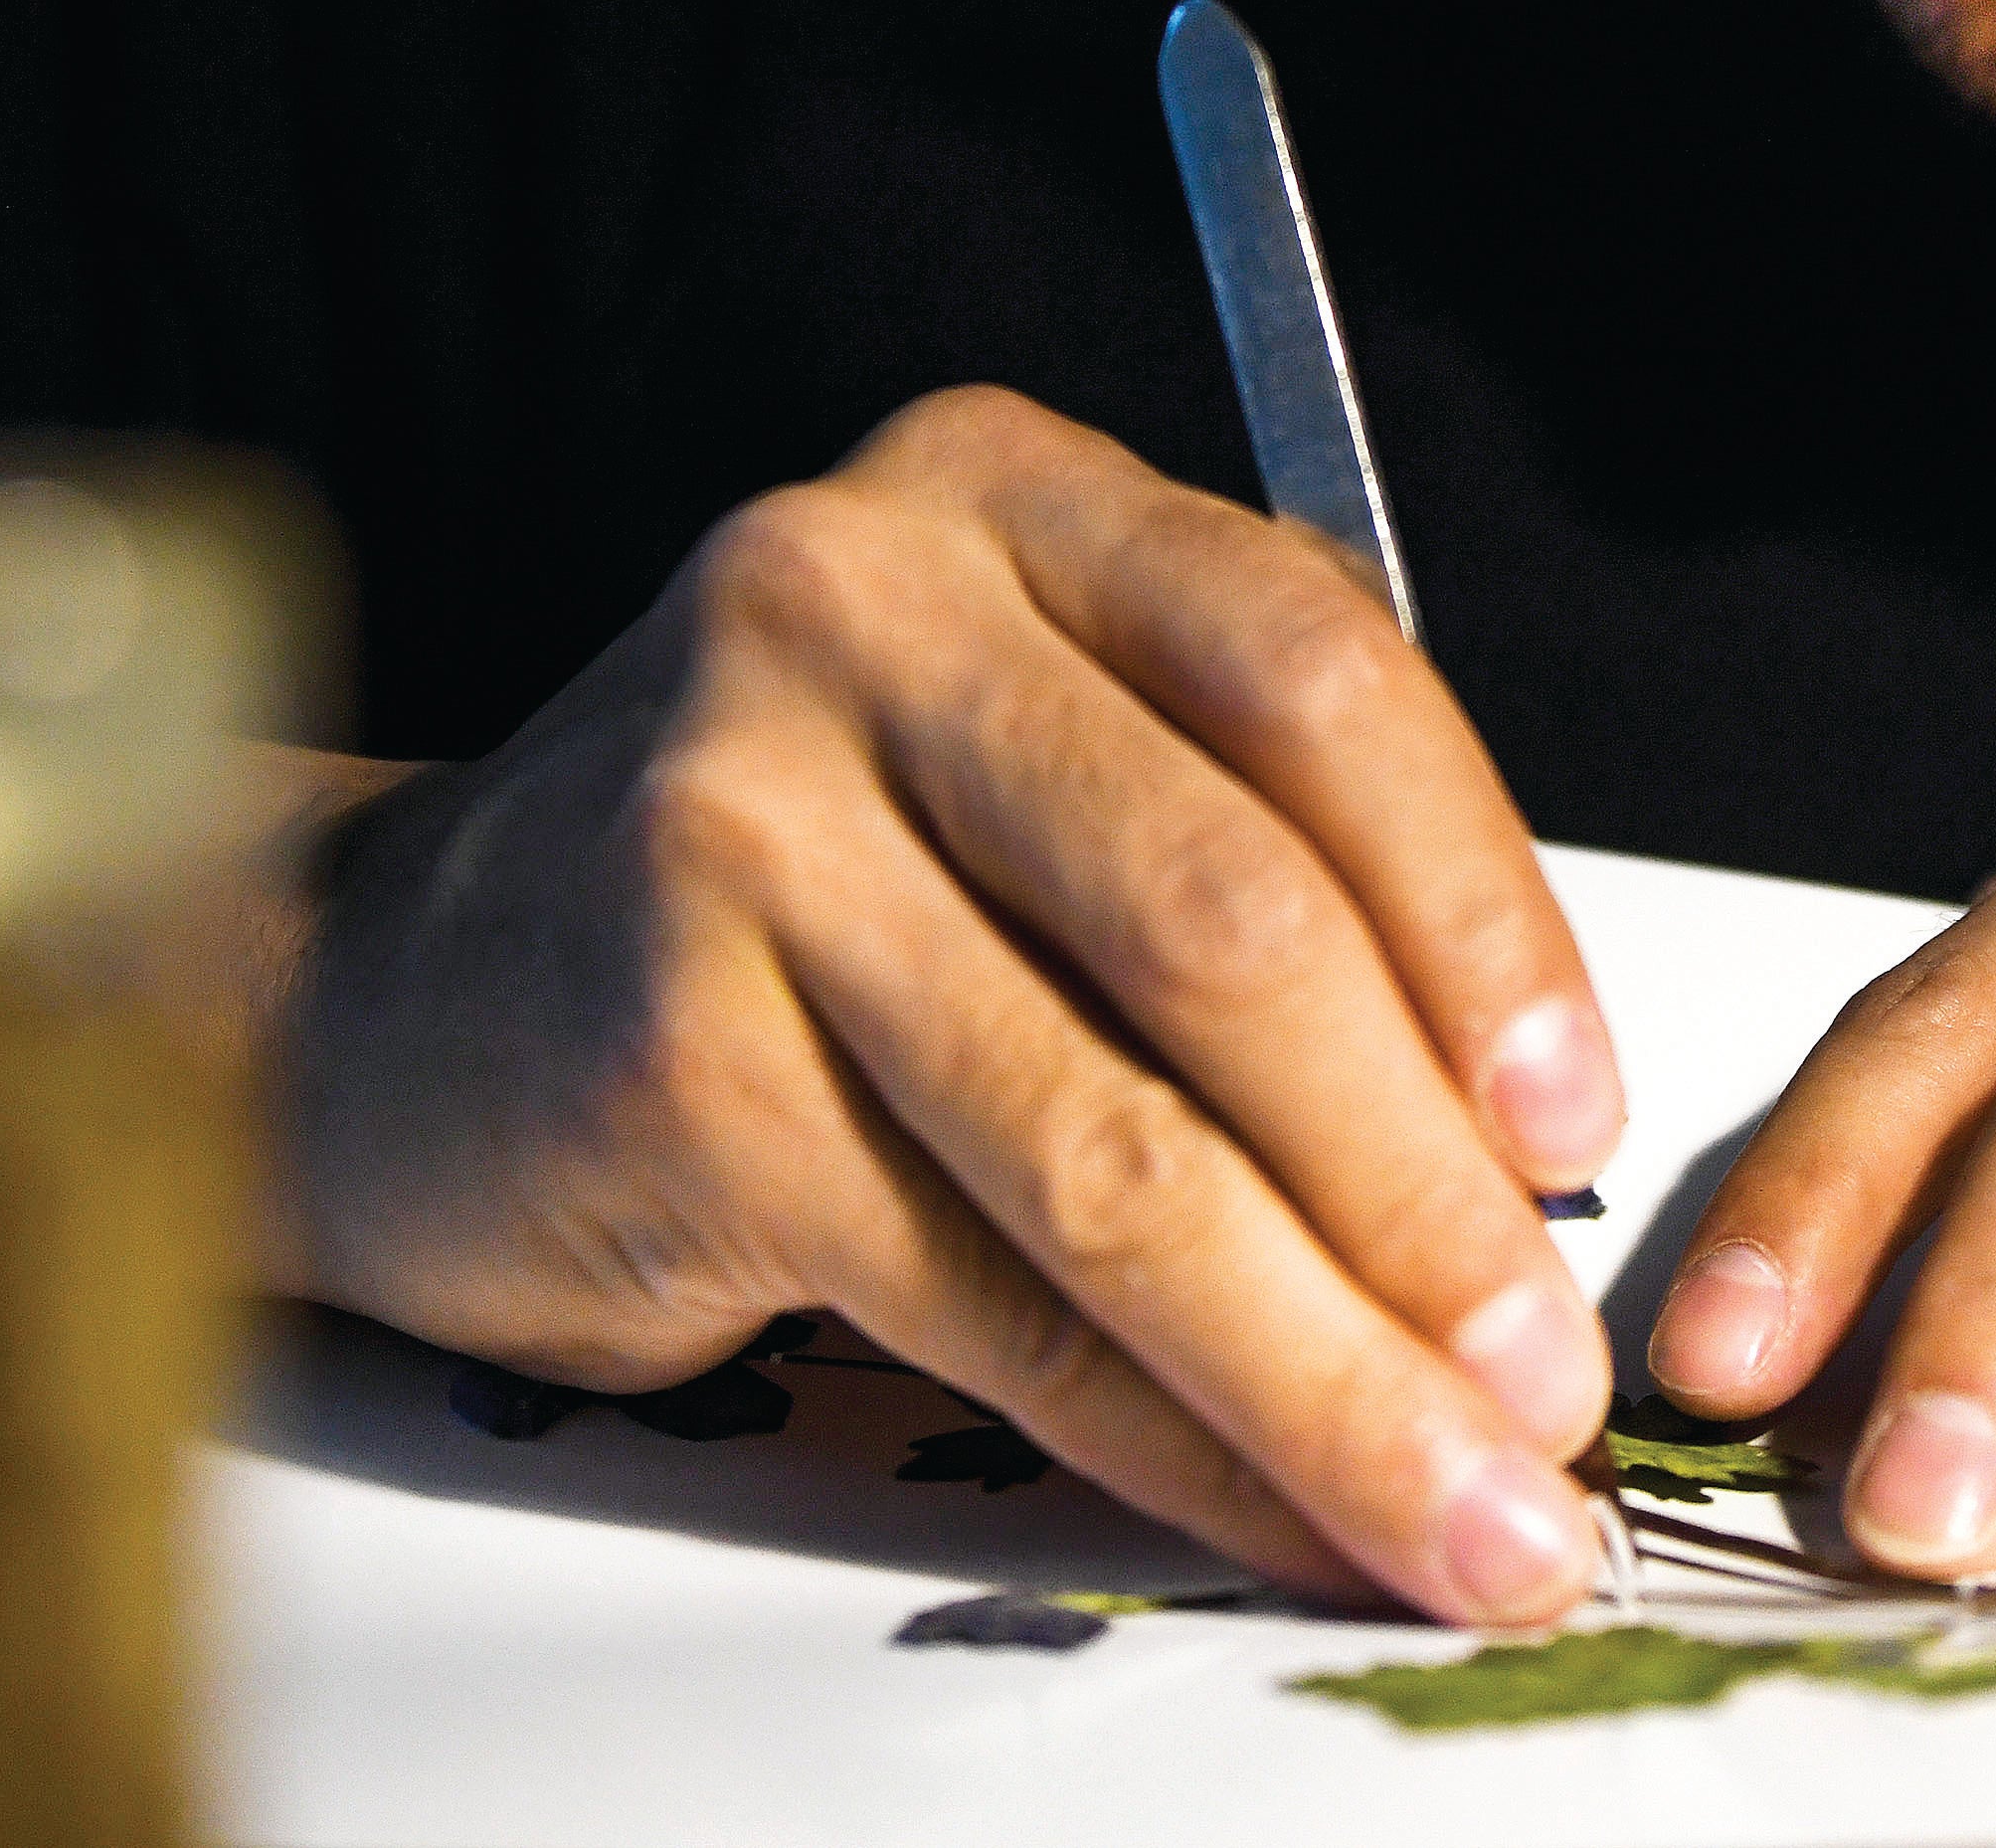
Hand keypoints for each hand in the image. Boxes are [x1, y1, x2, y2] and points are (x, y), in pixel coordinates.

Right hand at [282, 387, 1626, 1621]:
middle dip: (1427, 1189)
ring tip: (1465, 1496)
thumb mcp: (1031, 745)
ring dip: (1324, 1361)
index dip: (1484, 914)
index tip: (1586, 1121)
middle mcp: (858, 611)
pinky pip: (981, 1285)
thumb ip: (1260, 838)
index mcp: (1005, 493)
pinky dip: (1158, 1427)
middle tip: (1555, 1376)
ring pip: (1112, 1143)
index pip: (1317, 675)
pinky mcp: (669, 1054)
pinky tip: (1272, 1501)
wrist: (409, 992)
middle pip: (1230, 923)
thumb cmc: (801, 878)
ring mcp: (735, 824)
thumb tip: (1528, 1143)